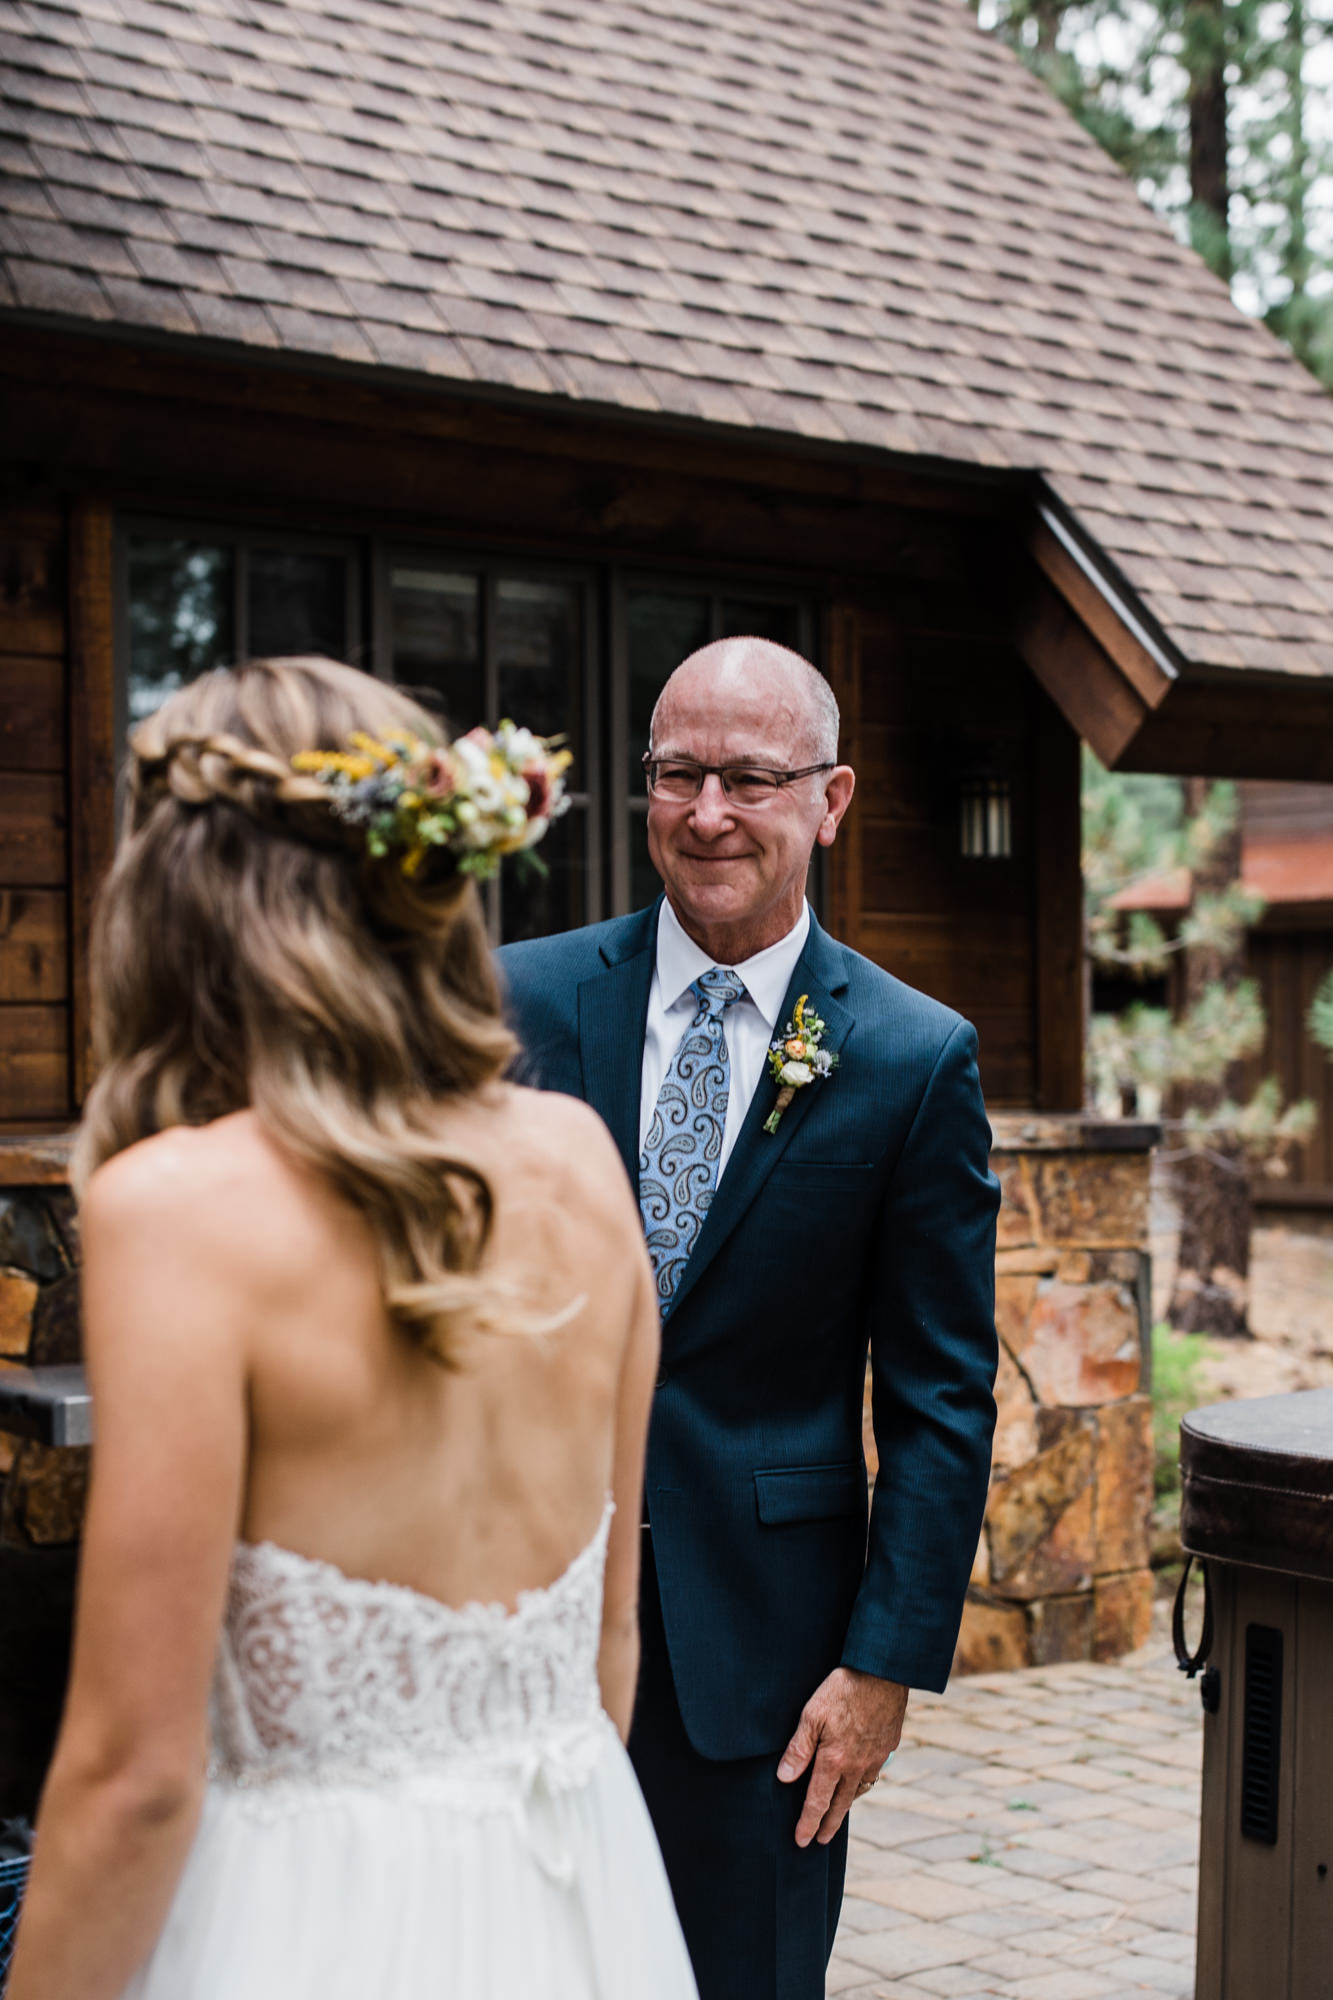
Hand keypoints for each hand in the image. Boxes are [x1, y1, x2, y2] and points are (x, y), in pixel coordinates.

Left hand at [776, 1667, 907, 1847]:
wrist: (881, 1672)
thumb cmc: (842, 1689)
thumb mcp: (812, 1715)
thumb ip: (798, 1748)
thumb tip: (784, 1778)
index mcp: (834, 1761)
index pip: (817, 1801)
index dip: (807, 1823)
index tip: (801, 1841)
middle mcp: (856, 1766)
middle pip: (840, 1805)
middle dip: (828, 1825)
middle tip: (820, 1840)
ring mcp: (875, 1758)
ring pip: (858, 1791)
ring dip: (846, 1806)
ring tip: (837, 1813)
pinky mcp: (887, 1746)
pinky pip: (873, 1773)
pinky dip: (862, 1783)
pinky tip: (859, 1780)